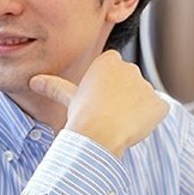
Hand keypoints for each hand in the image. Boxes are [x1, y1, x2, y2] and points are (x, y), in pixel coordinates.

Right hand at [29, 50, 168, 156]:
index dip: (107, 89)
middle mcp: (131, 67)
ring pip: (143, 99)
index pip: (113, 72)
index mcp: (110, 60)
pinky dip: (149, 121)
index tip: (98, 102)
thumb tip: (34, 81)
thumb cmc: (81, 114)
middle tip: (107, 115)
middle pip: (130, 84)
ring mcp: (147, 86)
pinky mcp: (159, 104)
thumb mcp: (69, 97)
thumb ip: (55, 85)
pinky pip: (157, 112)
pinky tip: (134, 128)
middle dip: (123, 98)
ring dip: (135, 110)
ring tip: (118, 123)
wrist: (98, 134)